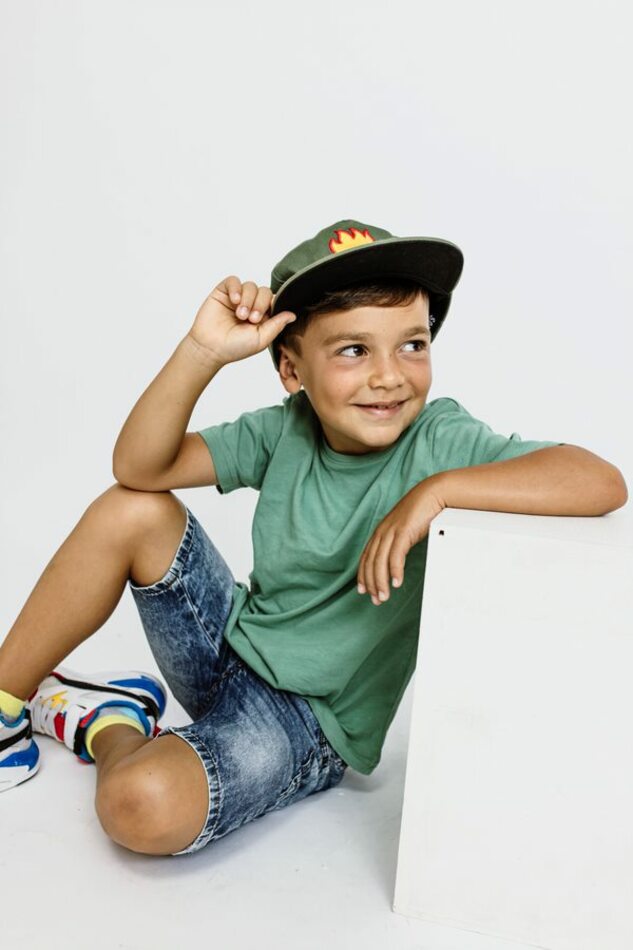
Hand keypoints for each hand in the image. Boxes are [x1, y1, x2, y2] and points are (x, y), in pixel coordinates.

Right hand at [187, 276, 296, 365]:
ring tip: (240, 314)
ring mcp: (237, 297)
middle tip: (251, 319)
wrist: (210, 348)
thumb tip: (293, 314)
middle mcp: (252, 305)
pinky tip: (234, 300)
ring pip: (250, 285)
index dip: (271, 306)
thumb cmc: (235, 347)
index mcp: (263, 316)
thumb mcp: (261, 339)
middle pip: (264, 291)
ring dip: (247, 299)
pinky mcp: (223, 292)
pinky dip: (236, 288)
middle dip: (260, 304)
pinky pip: (233, 280)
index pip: (274, 301)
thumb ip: (277, 325)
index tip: (263, 319)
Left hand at [357, 480, 444, 605]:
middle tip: (376, 599)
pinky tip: (396, 583)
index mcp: (381, 531)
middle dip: (371, 583)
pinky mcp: (403, 531)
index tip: (364, 591)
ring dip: (381, 582)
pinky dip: (394, 571)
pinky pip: (395, 555)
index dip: (363, 575)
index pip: (366, 557)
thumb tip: (397, 556)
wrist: (432, 493)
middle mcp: (382, 531)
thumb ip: (399, 541)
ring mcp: (392, 531)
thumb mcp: (405, 528)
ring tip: (384, 596)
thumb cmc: (422, 510)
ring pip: (380, 561)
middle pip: (371, 562)